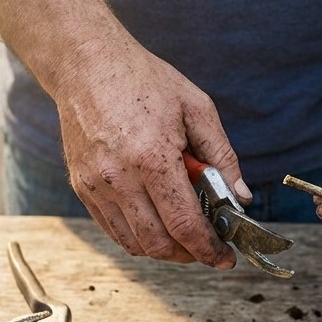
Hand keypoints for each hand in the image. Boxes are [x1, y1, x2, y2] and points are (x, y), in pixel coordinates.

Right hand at [51, 33, 248, 267]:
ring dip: (164, 250)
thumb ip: (222, 157)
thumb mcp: (197, 109)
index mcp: (152, 157)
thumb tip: (240, 197)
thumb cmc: (144, 80)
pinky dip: (138, 237)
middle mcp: (119, 177)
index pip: (184, 224)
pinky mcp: (81, 186)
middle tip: (208, 247)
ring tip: (184, 237)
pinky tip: (157, 224)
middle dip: (189, 255)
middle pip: (158, 243)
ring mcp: (95, 185)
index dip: (209, 249)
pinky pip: (112, 229)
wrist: (86, 63)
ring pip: (133, 243)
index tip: (224, 258)